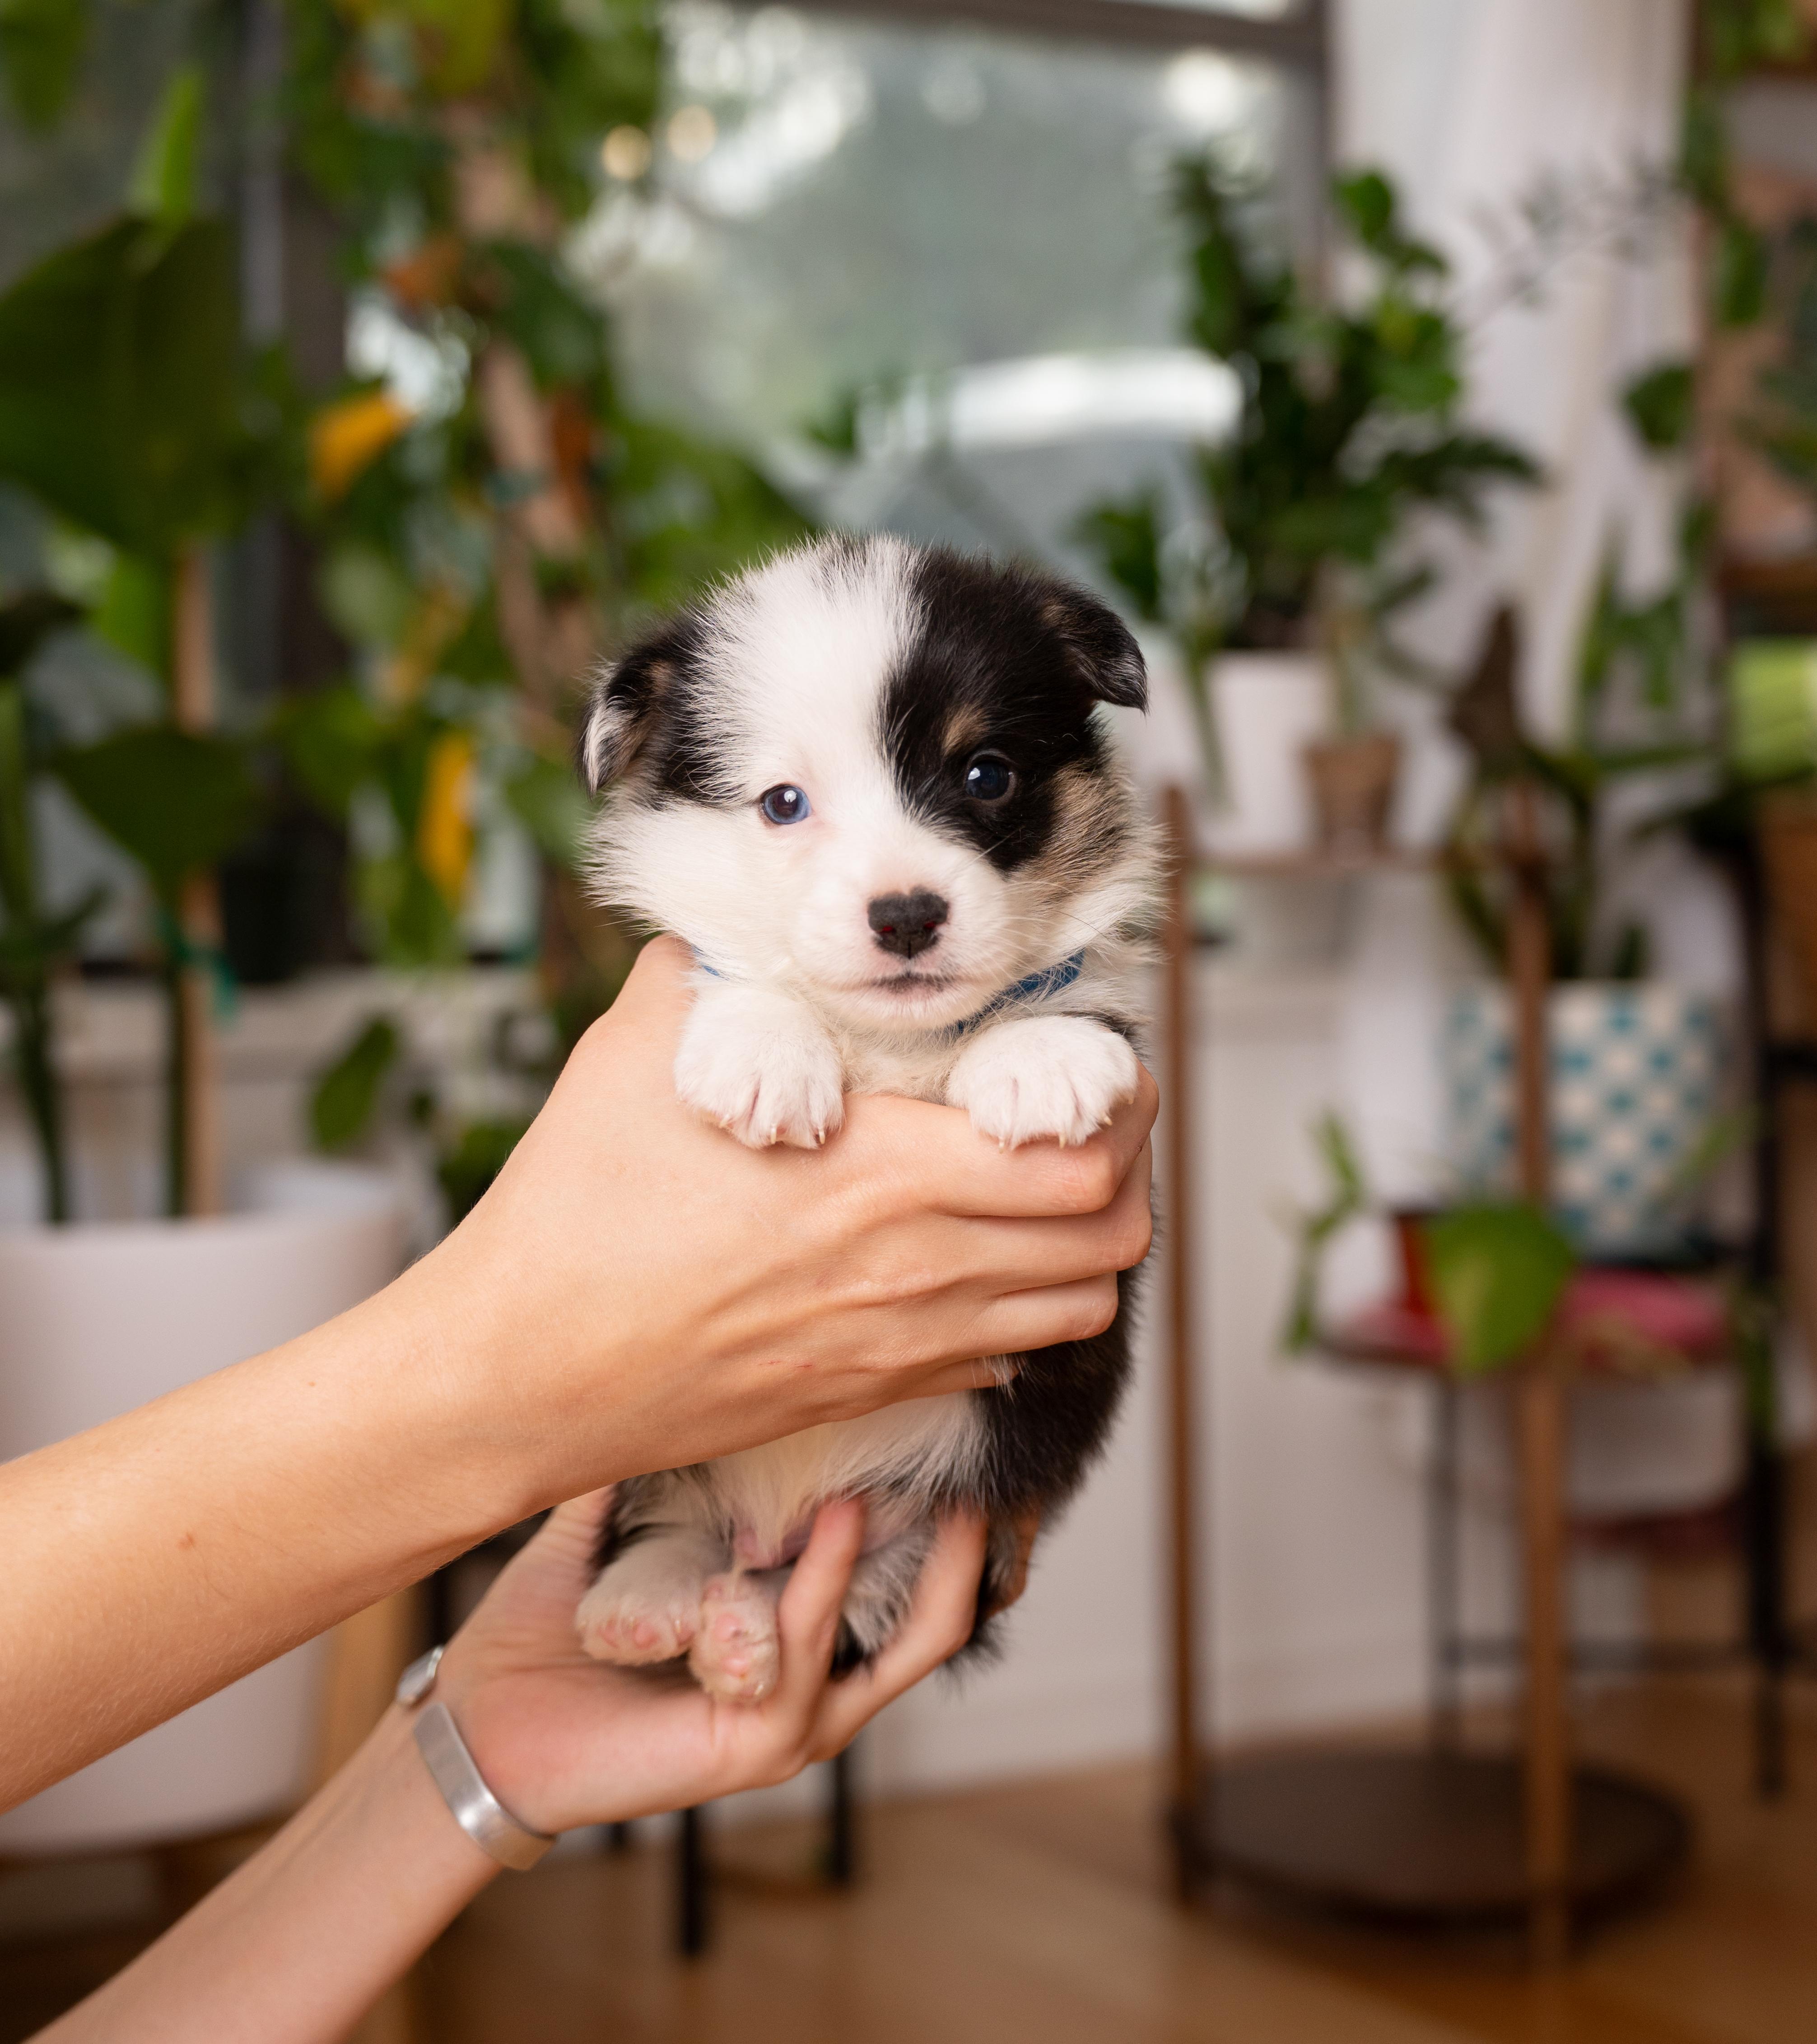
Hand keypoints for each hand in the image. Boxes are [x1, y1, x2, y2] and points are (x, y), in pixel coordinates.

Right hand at [405, 935, 1155, 1511]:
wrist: (520, 1374)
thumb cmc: (574, 1213)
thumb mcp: (639, 1053)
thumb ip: (712, 968)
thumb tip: (734, 913)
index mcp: (881, 1174)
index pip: (1077, 1151)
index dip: (1120, 1105)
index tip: (1106, 1064)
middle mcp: (912, 1271)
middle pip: (1107, 1237)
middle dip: (1126, 1171)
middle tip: (1093, 1122)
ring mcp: (895, 1346)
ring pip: (1072, 1311)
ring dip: (1087, 1250)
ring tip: (1051, 1195)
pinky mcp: (865, 1393)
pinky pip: (1001, 1366)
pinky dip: (1023, 1315)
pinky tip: (981, 1268)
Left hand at [434, 1490, 986, 1833]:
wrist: (479, 1722)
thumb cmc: (548, 1635)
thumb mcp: (619, 1531)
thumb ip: (659, 1465)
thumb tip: (677, 1362)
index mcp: (793, 1635)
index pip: (904, 1581)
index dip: (949, 1522)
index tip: (965, 1436)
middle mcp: (812, 1681)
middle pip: (938, 1620)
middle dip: (979, 1549)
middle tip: (994, 1467)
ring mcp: (797, 1720)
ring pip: (902, 1640)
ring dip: (910, 1551)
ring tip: (913, 1463)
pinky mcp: (762, 1745)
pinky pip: (813, 1651)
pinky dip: (827, 1581)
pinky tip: (834, 1516)